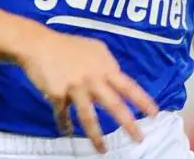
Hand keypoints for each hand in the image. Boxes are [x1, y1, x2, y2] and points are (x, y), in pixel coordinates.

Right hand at [18, 28, 158, 152]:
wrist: (39, 44)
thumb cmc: (68, 46)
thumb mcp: (94, 49)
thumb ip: (105, 65)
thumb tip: (115, 77)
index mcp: (105, 66)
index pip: (129, 86)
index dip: (142, 100)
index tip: (154, 113)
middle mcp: (94, 78)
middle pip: (114, 104)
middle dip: (128, 123)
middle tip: (139, 138)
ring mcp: (76, 87)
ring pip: (89, 117)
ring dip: (96, 136)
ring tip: (103, 150)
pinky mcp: (58, 94)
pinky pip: (63, 115)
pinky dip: (64, 124)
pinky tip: (66, 131)